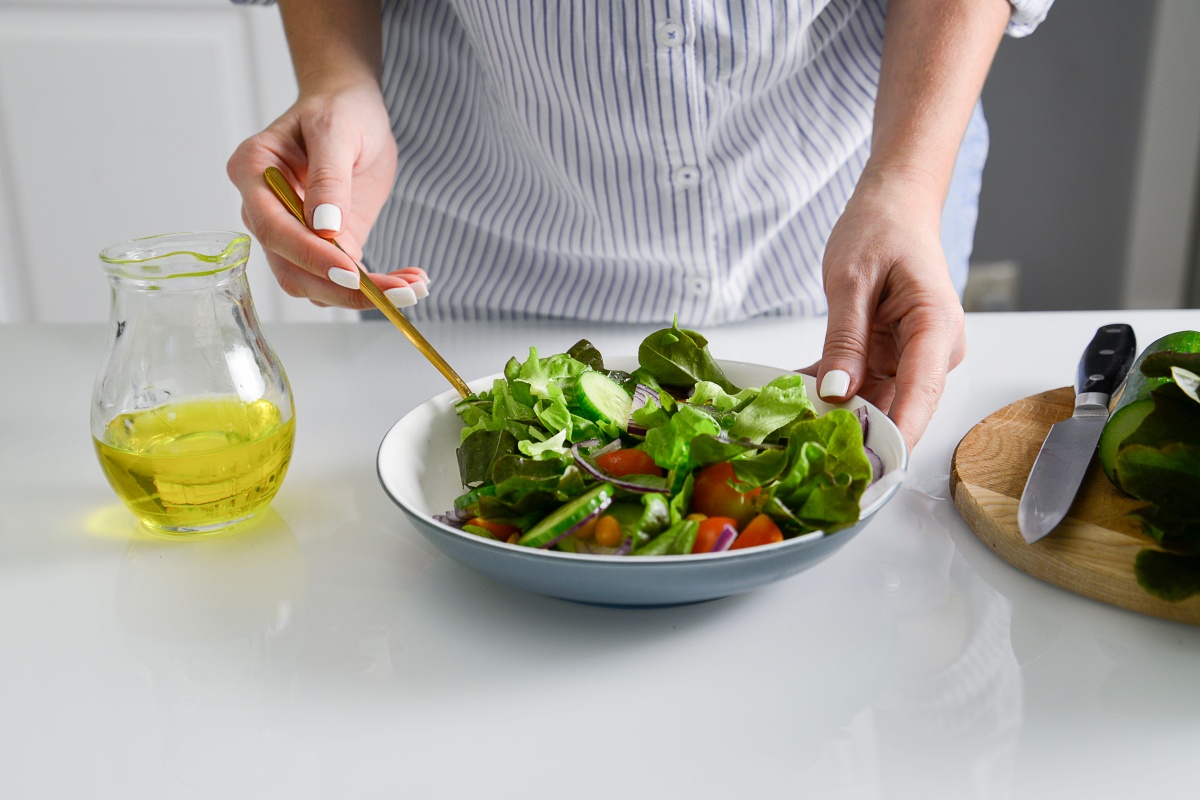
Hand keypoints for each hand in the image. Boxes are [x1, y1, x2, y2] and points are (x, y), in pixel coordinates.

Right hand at [226, 79, 427, 308]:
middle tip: (397, 293)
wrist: (353, 109)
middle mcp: (264, 210)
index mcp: (253, 173)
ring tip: (412, 289)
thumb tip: (324, 228)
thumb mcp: (337, 129)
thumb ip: (329, 176)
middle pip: (291, 270)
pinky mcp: (324, 247)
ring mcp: (293, 233)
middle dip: (343, 289)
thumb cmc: (339, 108)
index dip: (311, 256)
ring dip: (363, 295)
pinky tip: (408, 282)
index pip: (273, 229)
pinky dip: (375, 288)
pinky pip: (341, 280)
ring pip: (316, 285)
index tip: (351, 272)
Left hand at [812, 167, 966, 451]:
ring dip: (836, 415)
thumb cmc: (881, 228)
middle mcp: (933, 351)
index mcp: (935, 326)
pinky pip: (862, 387)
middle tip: (805, 451)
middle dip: (855, 432)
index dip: (896, 435)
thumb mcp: (851, 280)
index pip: (921, 393)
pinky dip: (830, 392)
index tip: (871, 469)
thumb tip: (837, 392)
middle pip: (899, 407)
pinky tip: (793, 398)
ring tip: (789, 425)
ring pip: (877, 403)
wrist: (893, 206)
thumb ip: (844, 339)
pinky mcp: (893, 359)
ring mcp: (914, 358)